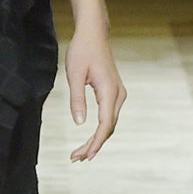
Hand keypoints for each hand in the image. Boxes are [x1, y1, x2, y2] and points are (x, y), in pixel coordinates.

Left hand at [65, 30, 125, 161]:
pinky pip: (108, 116)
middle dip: (93, 145)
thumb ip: (76, 99)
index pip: (105, 125)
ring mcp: (118, 94)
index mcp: (109, 91)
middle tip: (76, 158)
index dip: (95, 143)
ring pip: (109, 123)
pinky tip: (89, 138)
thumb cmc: (82, 51)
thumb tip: (79, 124)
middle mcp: (118, 95)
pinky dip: (99, 130)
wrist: (93, 34)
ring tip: (80, 153)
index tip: (83, 156)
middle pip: (108, 128)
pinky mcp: (113, 92)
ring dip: (96, 139)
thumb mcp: (74, 75)